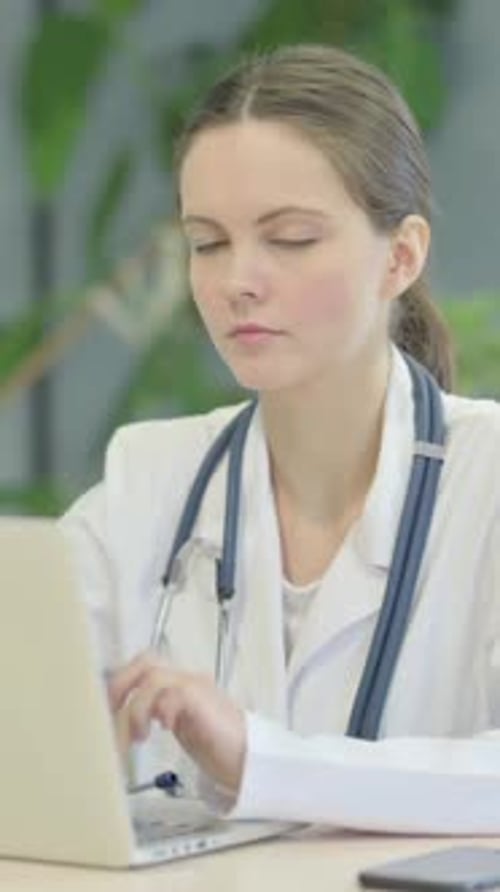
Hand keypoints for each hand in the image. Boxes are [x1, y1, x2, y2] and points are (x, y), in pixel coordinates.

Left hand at [107, 651, 245, 793]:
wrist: (252, 759)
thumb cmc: (218, 748)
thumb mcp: (180, 729)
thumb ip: (158, 717)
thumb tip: (120, 725)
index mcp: (178, 686)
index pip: (142, 669)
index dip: (119, 684)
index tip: (105, 710)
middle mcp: (186, 681)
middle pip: (145, 661)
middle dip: (121, 685)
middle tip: (112, 713)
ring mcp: (196, 687)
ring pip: (154, 677)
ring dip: (137, 708)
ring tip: (139, 735)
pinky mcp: (202, 701)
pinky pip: (174, 692)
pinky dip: (161, 710)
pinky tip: (164, 729)